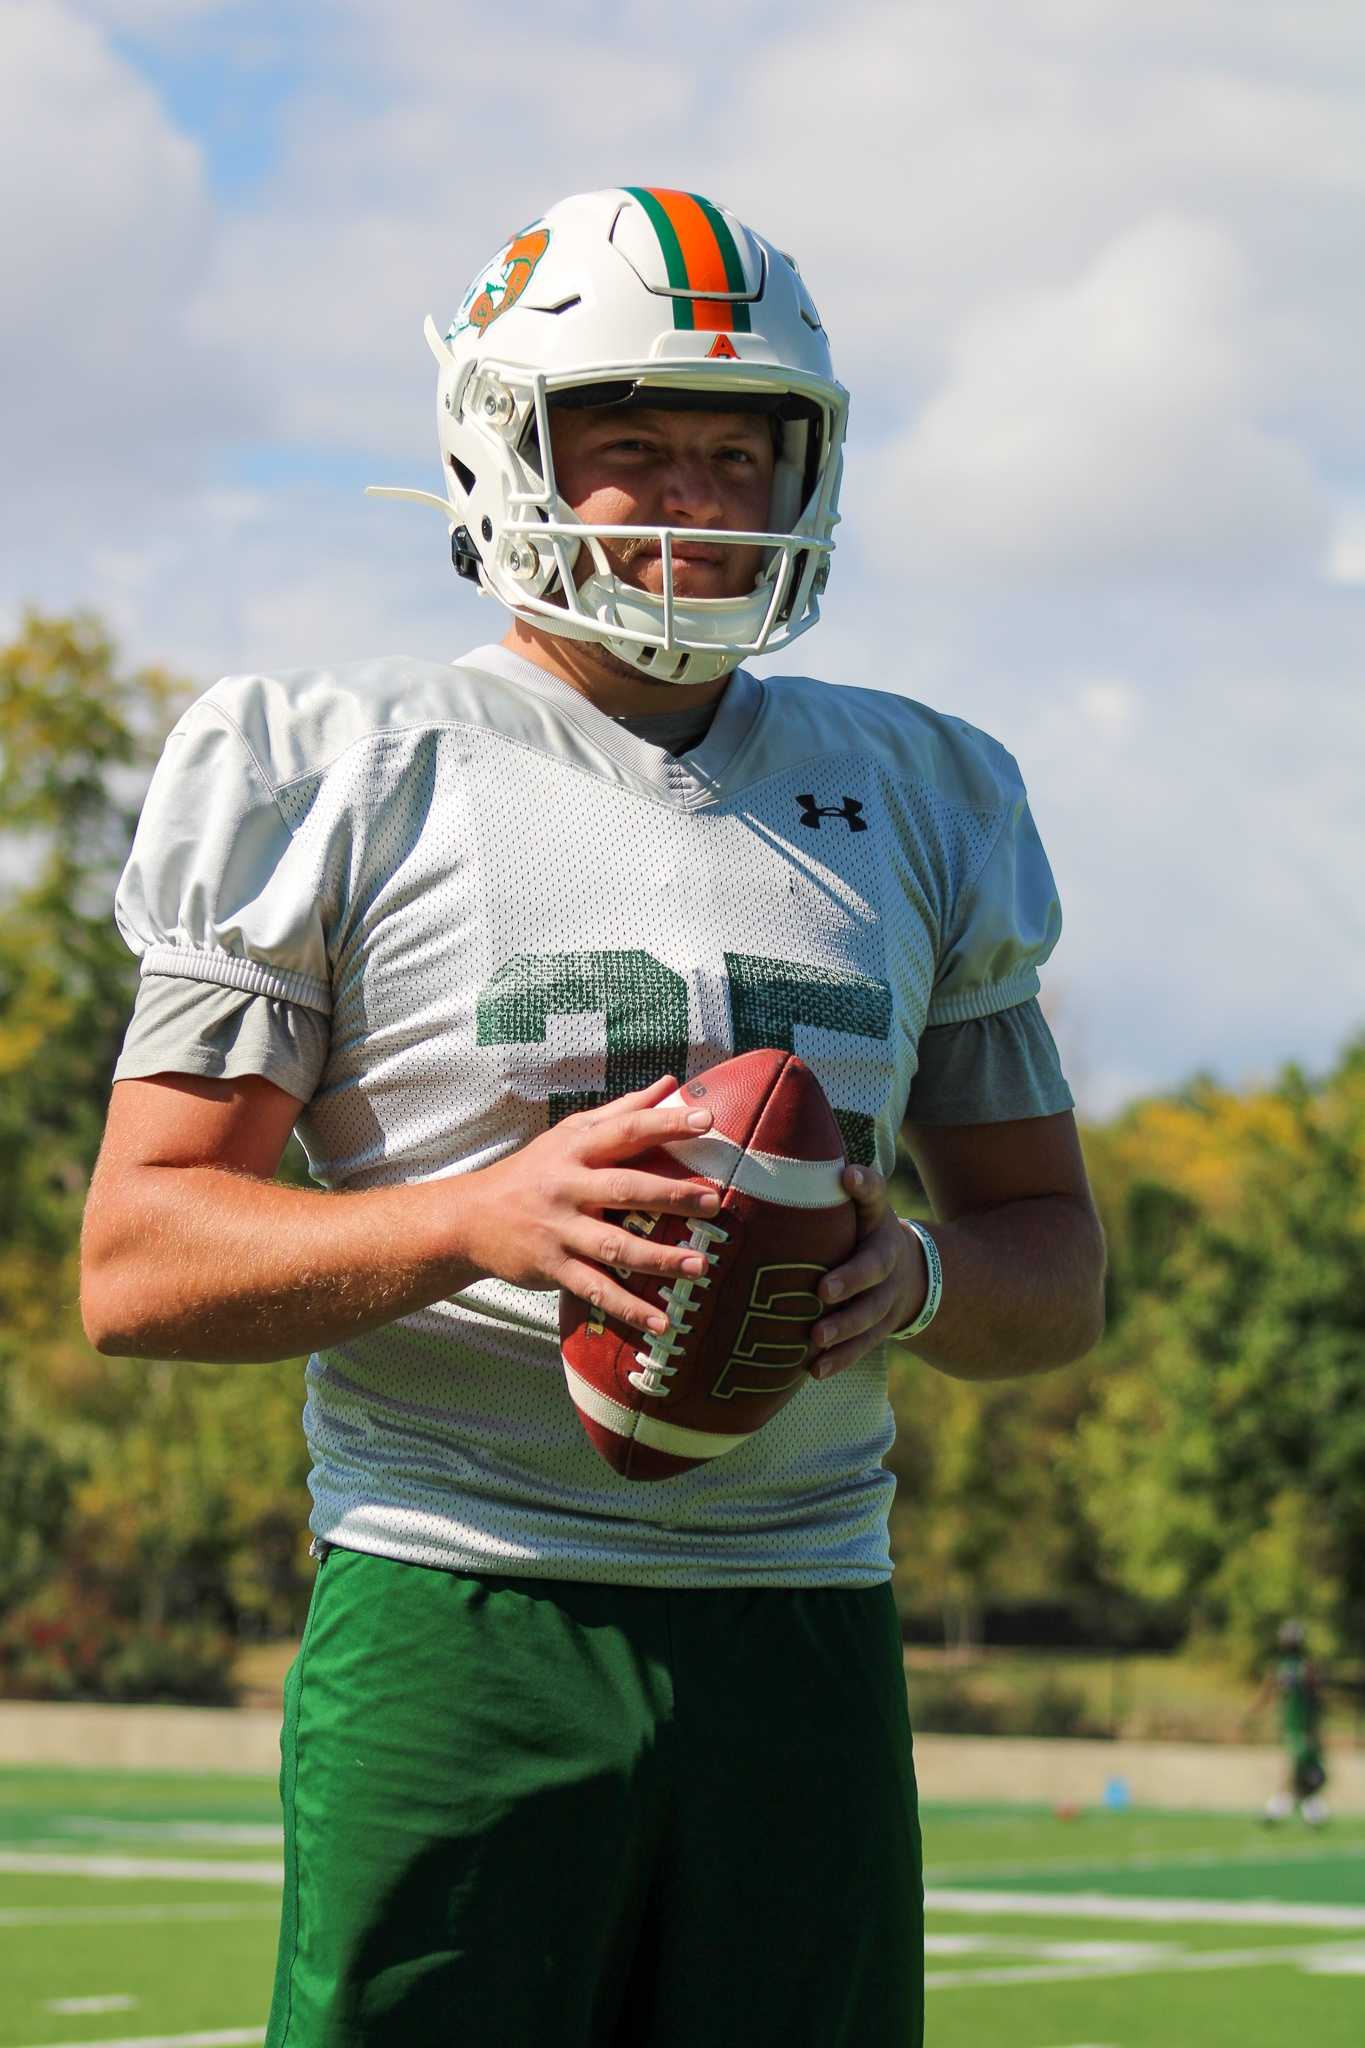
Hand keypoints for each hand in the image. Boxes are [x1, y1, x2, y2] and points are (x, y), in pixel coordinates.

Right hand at [456, 1077, 722, 1337]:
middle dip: (672, 1195)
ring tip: (701, 1266)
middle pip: (625, 1189)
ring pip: (615, 1246)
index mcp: (576, 1148)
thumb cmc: (533, 1170)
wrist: (469, 1218)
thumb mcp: (570, 1133)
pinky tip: (661, 1322)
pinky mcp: (553, 1267)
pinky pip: (596, 1290)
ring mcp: (560, 1229)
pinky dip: (628, 1308)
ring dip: (659, 1259)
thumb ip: (622, 1111)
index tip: (707, 1122)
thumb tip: (671, 1084)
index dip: (665, 1124)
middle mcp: (568, 1186)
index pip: (626, 1130)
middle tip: (714, 1203)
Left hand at [809, 1166, 927, 1380]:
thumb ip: (825, 1185)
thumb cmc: (859, 1231)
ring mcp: (885, 1297)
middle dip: (851, 1280)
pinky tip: (814, 1371)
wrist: (910, 1274)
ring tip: (816, 1339)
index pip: (875, 1196)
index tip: (848, 1175)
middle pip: (873, 1268)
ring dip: (843, 1329)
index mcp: (877, 1220)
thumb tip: (771, 1148)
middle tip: (823, 1289)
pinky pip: (862, 1346)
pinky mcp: (879, 1328)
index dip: (865, 1185)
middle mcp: (886, 1258)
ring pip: (869, 1316)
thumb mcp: (855, 1205)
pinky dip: (840, 1360)